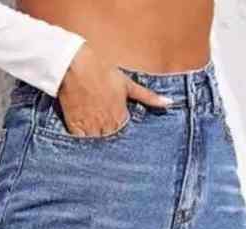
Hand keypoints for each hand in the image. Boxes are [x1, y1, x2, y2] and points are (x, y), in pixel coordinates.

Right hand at [57, 42, 172, 136]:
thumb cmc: (102, 71)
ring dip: (98, 144)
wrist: (75, 66)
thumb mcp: (128, 84)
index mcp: (121, 117)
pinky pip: (82, 144)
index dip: (122, 132)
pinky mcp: (76, 129)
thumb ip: (148, 97)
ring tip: (96, 133)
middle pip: (112, 142)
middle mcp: (107, 126)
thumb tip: (169, 103)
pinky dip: (84, 143)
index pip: (126, 135)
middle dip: (111, 138)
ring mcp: (91, 129)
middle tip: (106, 131)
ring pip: (98, 145)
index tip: (118, 126)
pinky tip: (84, 138)